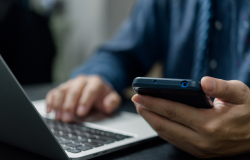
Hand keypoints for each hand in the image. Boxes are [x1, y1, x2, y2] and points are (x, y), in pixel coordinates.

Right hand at [46, 75, 120, 121]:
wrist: (96, 88)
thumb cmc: (103, 96)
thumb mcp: (113, 98)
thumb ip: (113, 102)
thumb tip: (107, 105)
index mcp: (96, 82)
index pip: (90, 90)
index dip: (85, 101)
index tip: (81, 112)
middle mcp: (82, 81)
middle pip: (74, 91)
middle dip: (69, 106)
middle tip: (67, 118)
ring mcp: (71, 83)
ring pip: (62, 91)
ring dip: (59, 105)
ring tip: (59, 117)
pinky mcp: (62, 88)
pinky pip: (54, 92)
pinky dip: (50, 101)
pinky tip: (49, 110)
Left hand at [132, 76, 249, 157]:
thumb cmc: (249, 112)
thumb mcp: (241, 94)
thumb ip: (222, 87)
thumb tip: (204, 82)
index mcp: (210, 124)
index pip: (172, 111)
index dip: (153, 102)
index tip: (139, 95)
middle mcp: (201, 140)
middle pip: (164, 125)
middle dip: (146, 112)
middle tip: (135, 101)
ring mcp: (198, 149)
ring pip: (166, 135)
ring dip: (151, 121)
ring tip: (142, 109)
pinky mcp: (198, 152)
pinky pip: (173, 140)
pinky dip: (161, 129)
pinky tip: (156, 120)